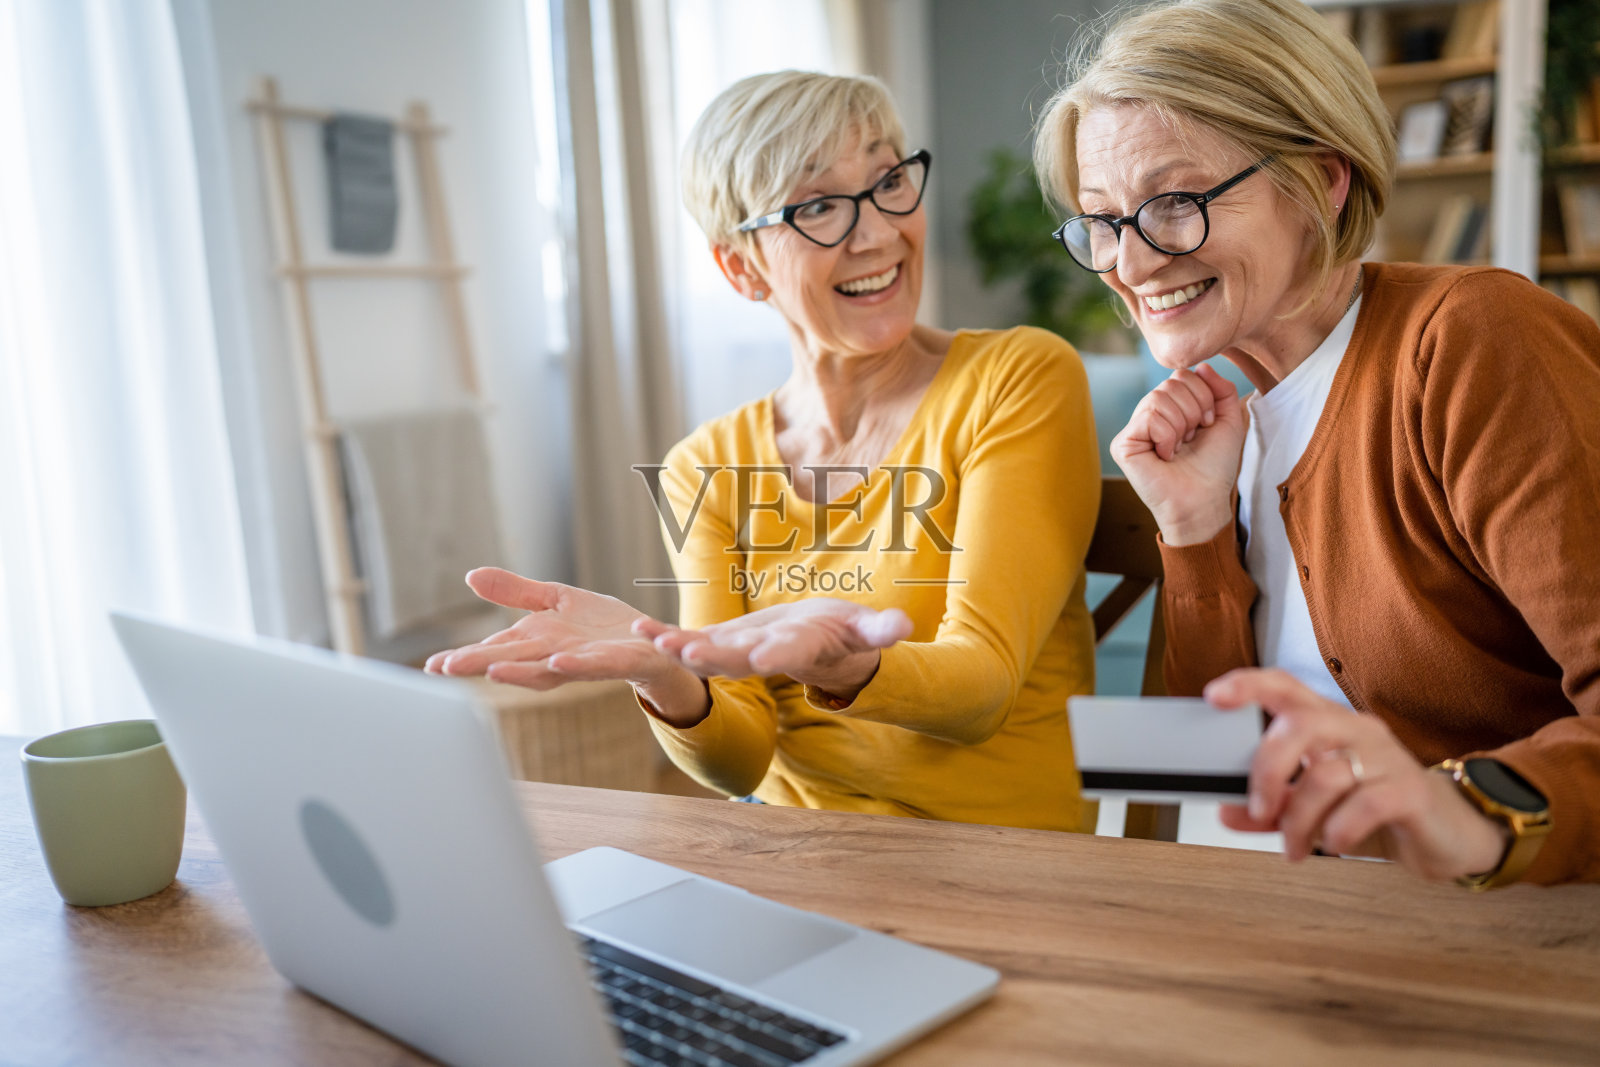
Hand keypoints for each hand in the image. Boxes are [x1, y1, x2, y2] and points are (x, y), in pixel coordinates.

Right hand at [424, 569, 706, 723]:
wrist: (657, 646)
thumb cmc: (604, 629)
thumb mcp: (556, 602)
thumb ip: (517, 593)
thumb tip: (470, 576)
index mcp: (541, 642)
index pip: (496, 649)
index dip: (465, 657)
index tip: (432, 666)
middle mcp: (560, 656)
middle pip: (515, 662)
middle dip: (481, 664)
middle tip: (445, 670)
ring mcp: (591, 662)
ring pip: (553, 670)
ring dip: (523, 672)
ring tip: (493, 671)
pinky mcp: (625, 660)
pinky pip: (602, 665)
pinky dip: (580, 664)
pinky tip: (561, 660)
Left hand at [634, 598, 912, 700]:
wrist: (819, 648)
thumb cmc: (845, 635)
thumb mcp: (866, 630)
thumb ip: (880, 630)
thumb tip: (904, 626)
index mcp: (801, 649)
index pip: (790, 653)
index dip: (777, 654)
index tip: (762, 657)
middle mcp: (766, 656)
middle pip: (739, 660)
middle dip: (712, 657)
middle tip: (686, 654)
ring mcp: (740, 654)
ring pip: (708, 654)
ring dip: (680, 649)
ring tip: (654, 641)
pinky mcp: (721, 645)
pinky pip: (690, 641)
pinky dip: (666, 637)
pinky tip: (640, 629)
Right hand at [1110, 364, 1245, 544]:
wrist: (1204, 500)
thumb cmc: (1214, 467)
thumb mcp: (1228, 421)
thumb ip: (1221, 389)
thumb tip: (1202, 366)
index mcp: (1170, 409)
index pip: (1181, 375)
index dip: (1202, 396)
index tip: (1207, 425)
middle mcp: (1148, 415)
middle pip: (1170, 383)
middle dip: (1193, 410)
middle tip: (1192, 439)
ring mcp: (1133, 430)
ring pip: (1158, 398)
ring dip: (1181, 425)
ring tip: (1179, 448)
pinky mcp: (1122, 444)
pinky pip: (1148, 417)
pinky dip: (1167, 436)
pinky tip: (1166, 455)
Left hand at [1205, 668, 1507, 882]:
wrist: (1449, 836)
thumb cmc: (1377, 813)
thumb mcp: (1316, 810)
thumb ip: (1271, 809)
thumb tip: (1225, 811)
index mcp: (1329, 723)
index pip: (1285, 686)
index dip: (1248, 685)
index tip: (1214, 696)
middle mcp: (1357, 729)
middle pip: (1300, 726)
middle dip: (1268, 771)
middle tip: (1259, 810)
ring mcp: (1386, 757)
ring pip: (1326, 775)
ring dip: (1299, 820)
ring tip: (1294, 848)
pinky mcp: (1411, 791)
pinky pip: (1364, 803)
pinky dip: (1338, 830)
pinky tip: (1333, 846)